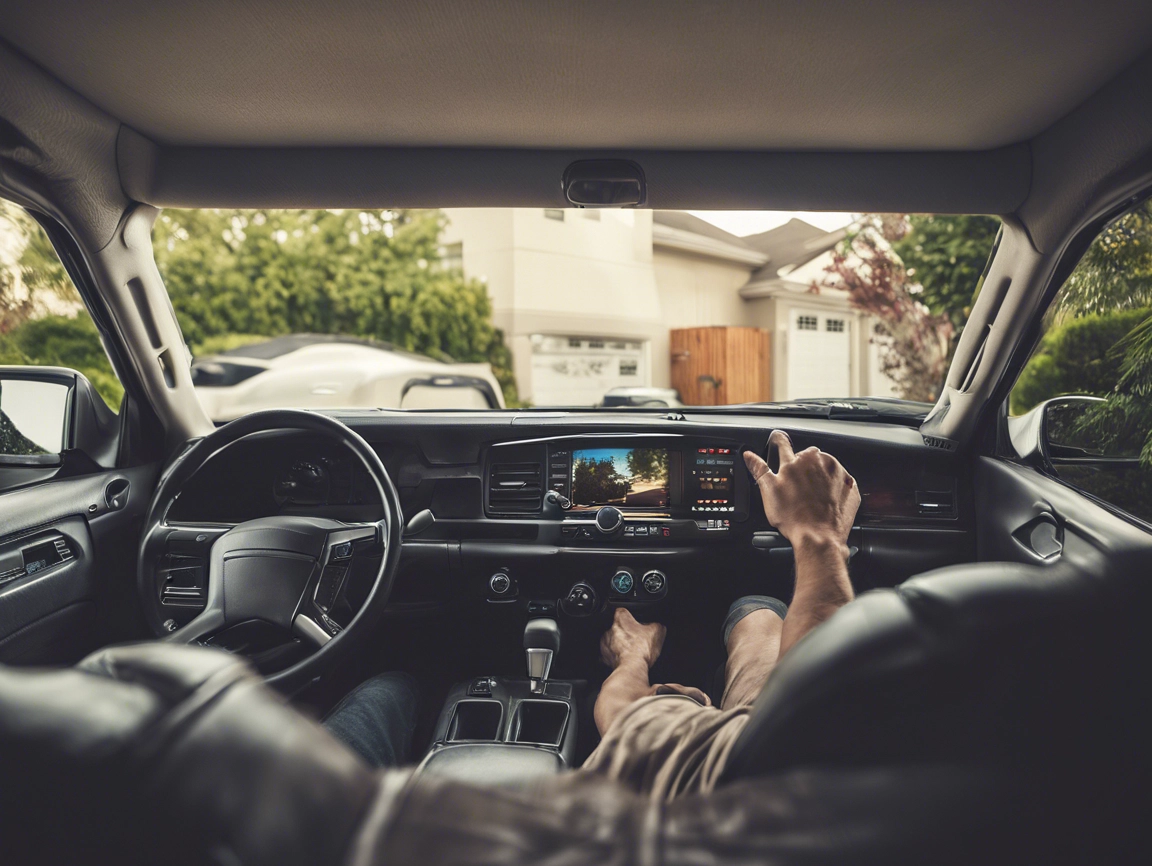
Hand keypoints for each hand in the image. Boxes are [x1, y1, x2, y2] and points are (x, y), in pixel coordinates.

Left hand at [599, 607, 665, 669]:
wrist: (632, 667)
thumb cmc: (641, 649)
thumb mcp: (656, 632)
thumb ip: (656, 624)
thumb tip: (658, 625)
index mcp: (621, 618)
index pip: (622, 611)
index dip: (630, 617)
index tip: (634, 622)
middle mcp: (610, 629)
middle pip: (617, 627)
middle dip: (625, 632)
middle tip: (636, 639)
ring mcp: (606, 643)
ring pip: (612, 640)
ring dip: (619, 644)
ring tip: (631, 650)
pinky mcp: (604, 657)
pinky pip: (609, 654)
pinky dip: (615, 656)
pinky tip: (625, 659)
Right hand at [743, 430, 860, 552]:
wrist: (820, 537)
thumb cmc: (794, 518)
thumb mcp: (769, 492)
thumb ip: (759, 469)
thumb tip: (749, 455)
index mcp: (795, 461)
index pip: (782, 443)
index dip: (777, 442)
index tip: (777, 440)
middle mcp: (818, 460)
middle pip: (806, 456)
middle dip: (801, 466)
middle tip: (796, 486)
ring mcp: (836, 471)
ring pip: (824, 465)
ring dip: (819, 475)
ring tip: (812, 496)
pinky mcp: (849, 484)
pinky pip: (840, 479)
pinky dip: (834, 486)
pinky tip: (826, 500)